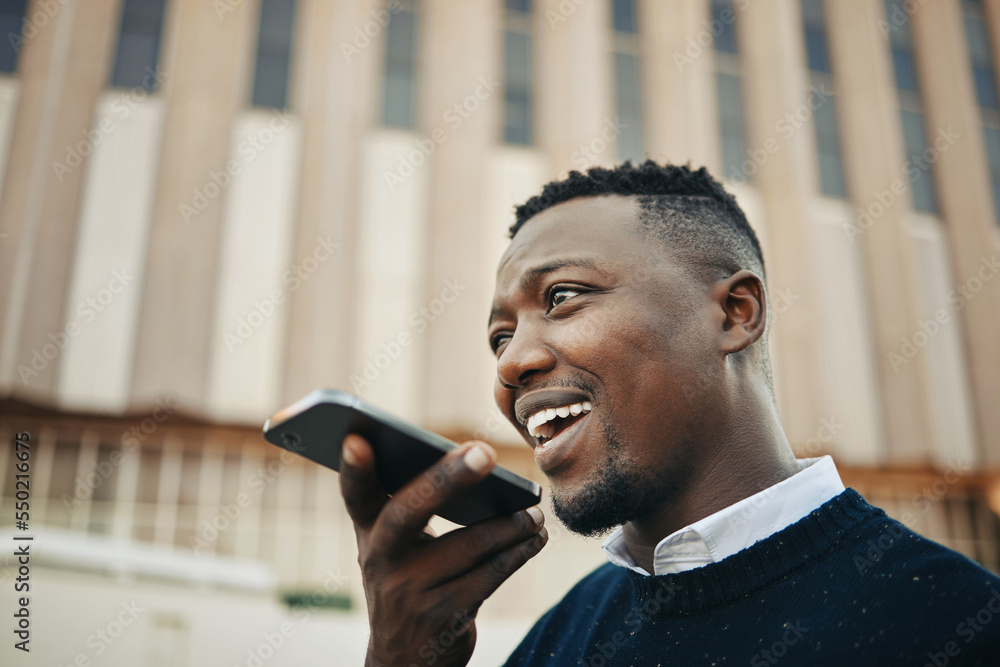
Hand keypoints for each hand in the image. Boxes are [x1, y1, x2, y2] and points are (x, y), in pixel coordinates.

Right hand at [339, 434, 547, 666]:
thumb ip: (410, 506)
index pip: (356, 494)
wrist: (405, 660)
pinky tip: (534, 538)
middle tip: (486, 453)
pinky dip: (518, 552)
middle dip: (448, 478)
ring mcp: (408, 591)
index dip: (353, 468)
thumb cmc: (407, 579)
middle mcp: (380, 560)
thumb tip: (470, 462)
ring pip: (468, 544)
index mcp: (368, 531)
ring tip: (533, 511)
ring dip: (509, 524)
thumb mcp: (393, 548)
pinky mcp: (443, 616)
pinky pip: (489, 575)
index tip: (358, 438)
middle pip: (410, 510)